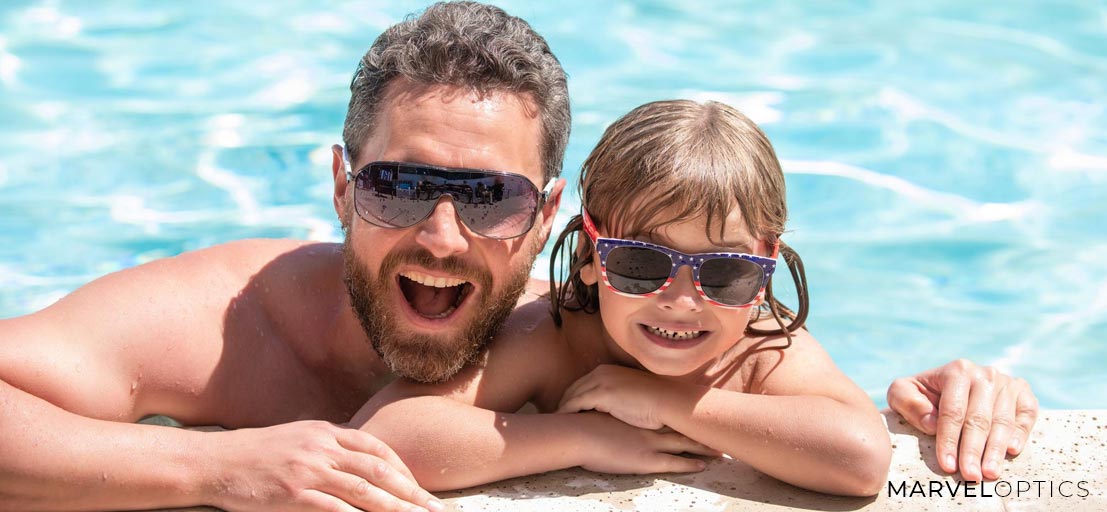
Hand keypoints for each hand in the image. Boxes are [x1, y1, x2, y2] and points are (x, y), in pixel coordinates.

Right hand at [209, 421, 442, 511]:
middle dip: (411, 492)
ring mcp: (309, 471)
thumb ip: (326, 447)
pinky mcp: (294, 495)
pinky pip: (335, 509)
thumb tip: (355, 459)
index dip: (403, 469)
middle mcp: (322, 448)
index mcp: (325, 432)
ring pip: (364, 491)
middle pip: (379, 471)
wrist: (213, 462)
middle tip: (434, 509)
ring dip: (396, 509)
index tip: (419, 488)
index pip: (376, 449)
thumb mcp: (295, 439)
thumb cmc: (253, 454)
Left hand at [557, 364, 672, 429]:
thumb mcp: (630, 394)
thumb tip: (608, 410)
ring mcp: (600, 381)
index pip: (582, 384)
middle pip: (573, 388)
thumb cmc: (655, 402)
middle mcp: (601, 372)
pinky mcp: (600, 393)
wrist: (668, 401)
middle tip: (555, 418)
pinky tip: (561, 423)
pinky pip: (575, 404)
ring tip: (554, 423)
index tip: (565, 410)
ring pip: (571, 396)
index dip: (572, 398)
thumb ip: (615, 398)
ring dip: (561, 409)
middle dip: (563, 402)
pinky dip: (566, 413)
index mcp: (608, 370)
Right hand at [575, 412, 719, 473]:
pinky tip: (703, 466)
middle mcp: (647, 426)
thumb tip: (603, 412)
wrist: (576, 433)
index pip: (665, 412)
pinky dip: (689, 464)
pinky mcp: (646, 460)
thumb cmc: (580, 424)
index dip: (681, 413)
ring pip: (683, 443)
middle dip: (699, 427)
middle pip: (679, 425)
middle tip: (719, 427)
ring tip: (721, 449)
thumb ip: (604, 414)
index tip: (696, 412)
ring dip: (702, 446)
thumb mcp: (596, 414)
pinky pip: (673, 463)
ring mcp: (649, 442)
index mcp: (636, 415)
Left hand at [887, 360, 1037, 481]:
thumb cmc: (922, 394)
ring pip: (1003, 420)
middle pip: (979, 418)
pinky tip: (1013, 450)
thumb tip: (932, 422)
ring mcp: (1005, 383)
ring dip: (996, 449)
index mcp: (956, 371)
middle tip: (970, 475)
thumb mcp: (902, 392)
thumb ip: (907, 401)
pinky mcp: (1022, 393)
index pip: (953, 411)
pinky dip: (1022, 431)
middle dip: (973, 450)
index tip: (947, 465)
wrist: (945, 384)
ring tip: (989, 472)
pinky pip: (1027, 413)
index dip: (949, 440)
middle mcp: (984, 374)